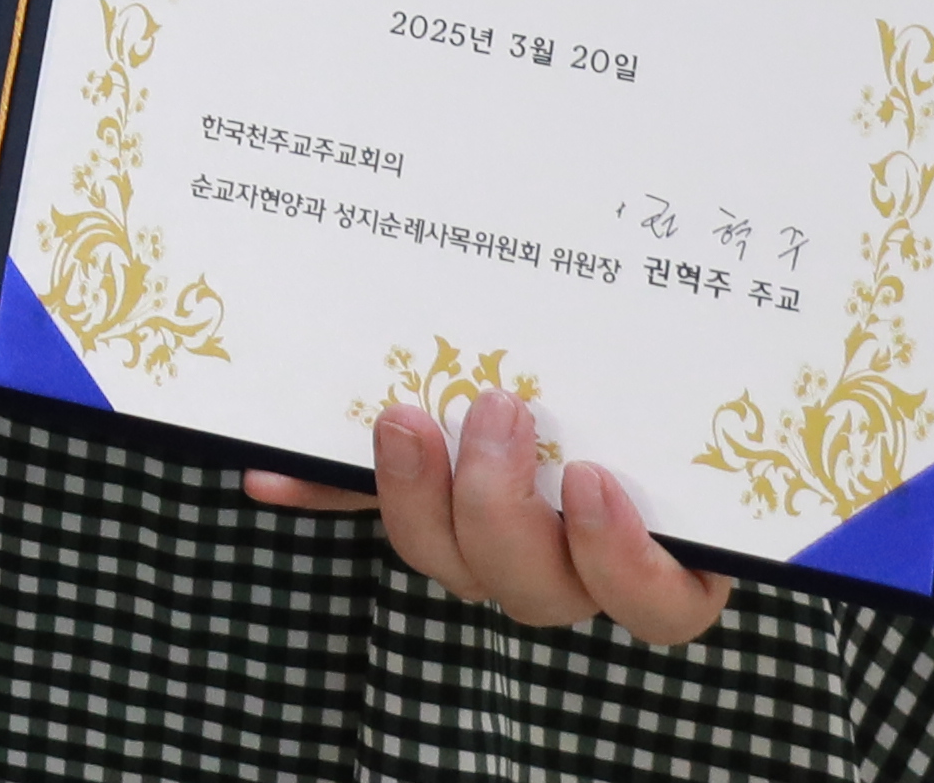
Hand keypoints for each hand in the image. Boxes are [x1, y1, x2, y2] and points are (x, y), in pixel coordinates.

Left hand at [242, 389, 728, 642]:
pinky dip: (319, 496)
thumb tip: (635, 354)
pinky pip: (373, 522)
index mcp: (659, 543)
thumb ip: (616, 354)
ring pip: (461, 572)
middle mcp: (580, 563)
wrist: (586, 326)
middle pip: (541, 594)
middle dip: (500, 506)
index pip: (666, 606)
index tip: (589, 477)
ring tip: (403, 419)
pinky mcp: (434, 512)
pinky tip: (267, 476)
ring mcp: (503, 543)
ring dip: (419, 502)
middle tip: (495, 409)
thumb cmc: (638, 358)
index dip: (624, 562)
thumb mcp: (638, 360)